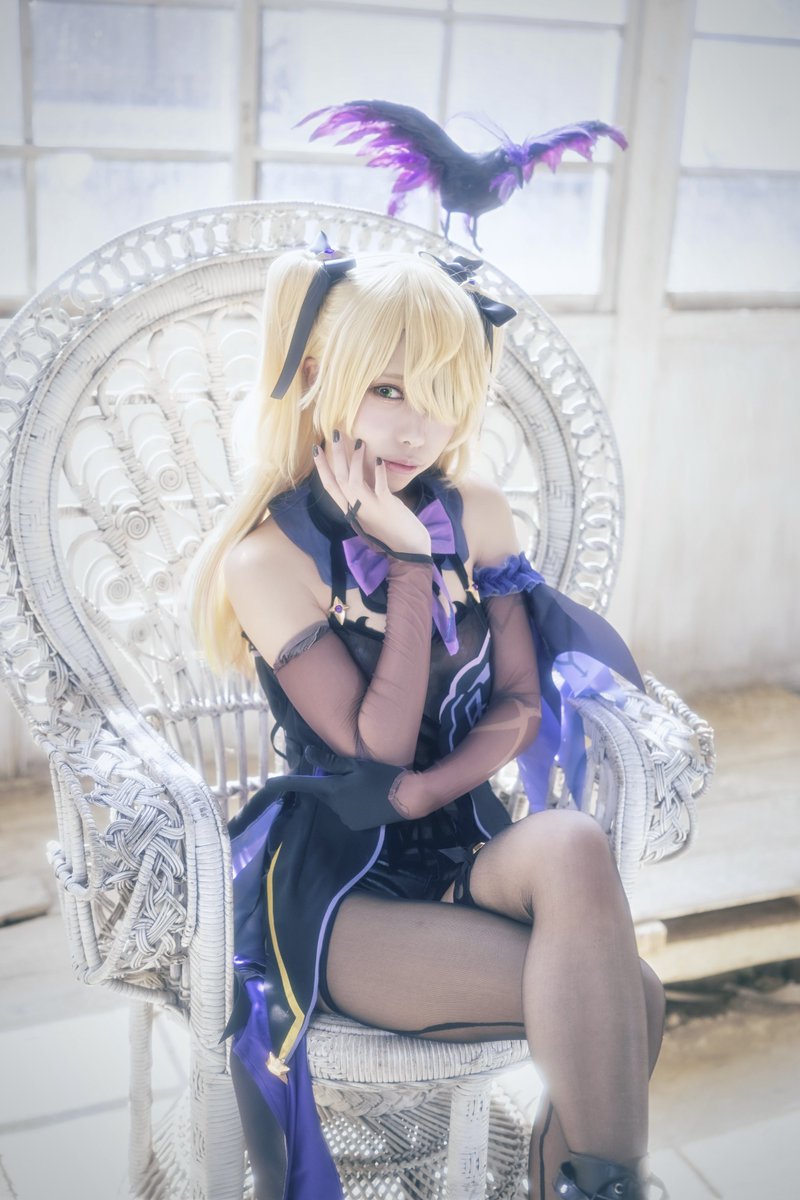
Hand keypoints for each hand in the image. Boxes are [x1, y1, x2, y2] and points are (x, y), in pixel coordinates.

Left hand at [227, 745, 410, 834]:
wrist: (408, 799)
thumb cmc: (383, 777)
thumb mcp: (357, 764)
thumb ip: (330, 761)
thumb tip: (307, 754)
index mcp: (332, 790)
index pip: (303, 785)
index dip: (285, 783)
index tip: (269, 783)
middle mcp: (334, 807)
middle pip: (323, 792)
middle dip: (328, 783)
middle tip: (346, 773)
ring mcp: (345, 819)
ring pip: (336, 801)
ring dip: (341, 793)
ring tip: (362, 784)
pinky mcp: (356, 825)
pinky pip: (347, 811)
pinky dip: (351, 803)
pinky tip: (367, 796)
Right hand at [313, 433, 431, 558]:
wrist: (407, 550)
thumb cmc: (390, 531)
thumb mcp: (370, 513)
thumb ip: (362, 497)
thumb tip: (358, 473)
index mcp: (350, 511)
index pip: (330, 486)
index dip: (322, 467)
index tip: (316, 449)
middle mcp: (356, 509)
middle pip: (339, 479)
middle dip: (336, 455)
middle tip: (335, 433)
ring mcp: (371, 508)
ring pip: (354, 481)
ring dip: (355, 460)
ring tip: (359, 442)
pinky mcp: (387, 507)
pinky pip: (379, 487)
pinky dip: (378, 473)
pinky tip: (378, 460)